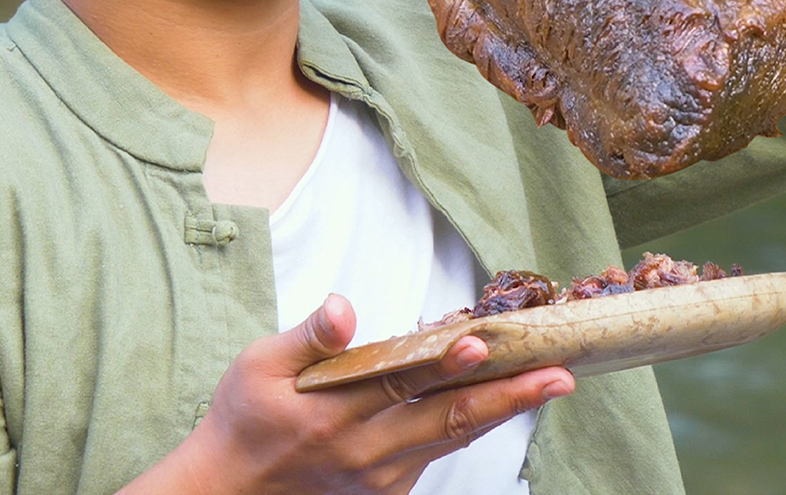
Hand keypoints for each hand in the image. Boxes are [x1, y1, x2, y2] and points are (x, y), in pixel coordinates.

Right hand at [121, 294, 572, 494]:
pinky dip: (473, 424)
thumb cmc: (242, 419)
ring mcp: (381, 477)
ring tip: (549, 383)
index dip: (444, 364)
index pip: (400, 382)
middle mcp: (365, 452)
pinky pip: (438, 451)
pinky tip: (504, 400)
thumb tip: (343, 307)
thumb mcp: (257, 367)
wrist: (228, 491)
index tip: (483, 342)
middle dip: (508, 396)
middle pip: (448, 420)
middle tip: (558, 374)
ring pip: (453, 437)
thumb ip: (308, 338)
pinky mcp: (388, 490)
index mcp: (331, 414)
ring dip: (505, 410)